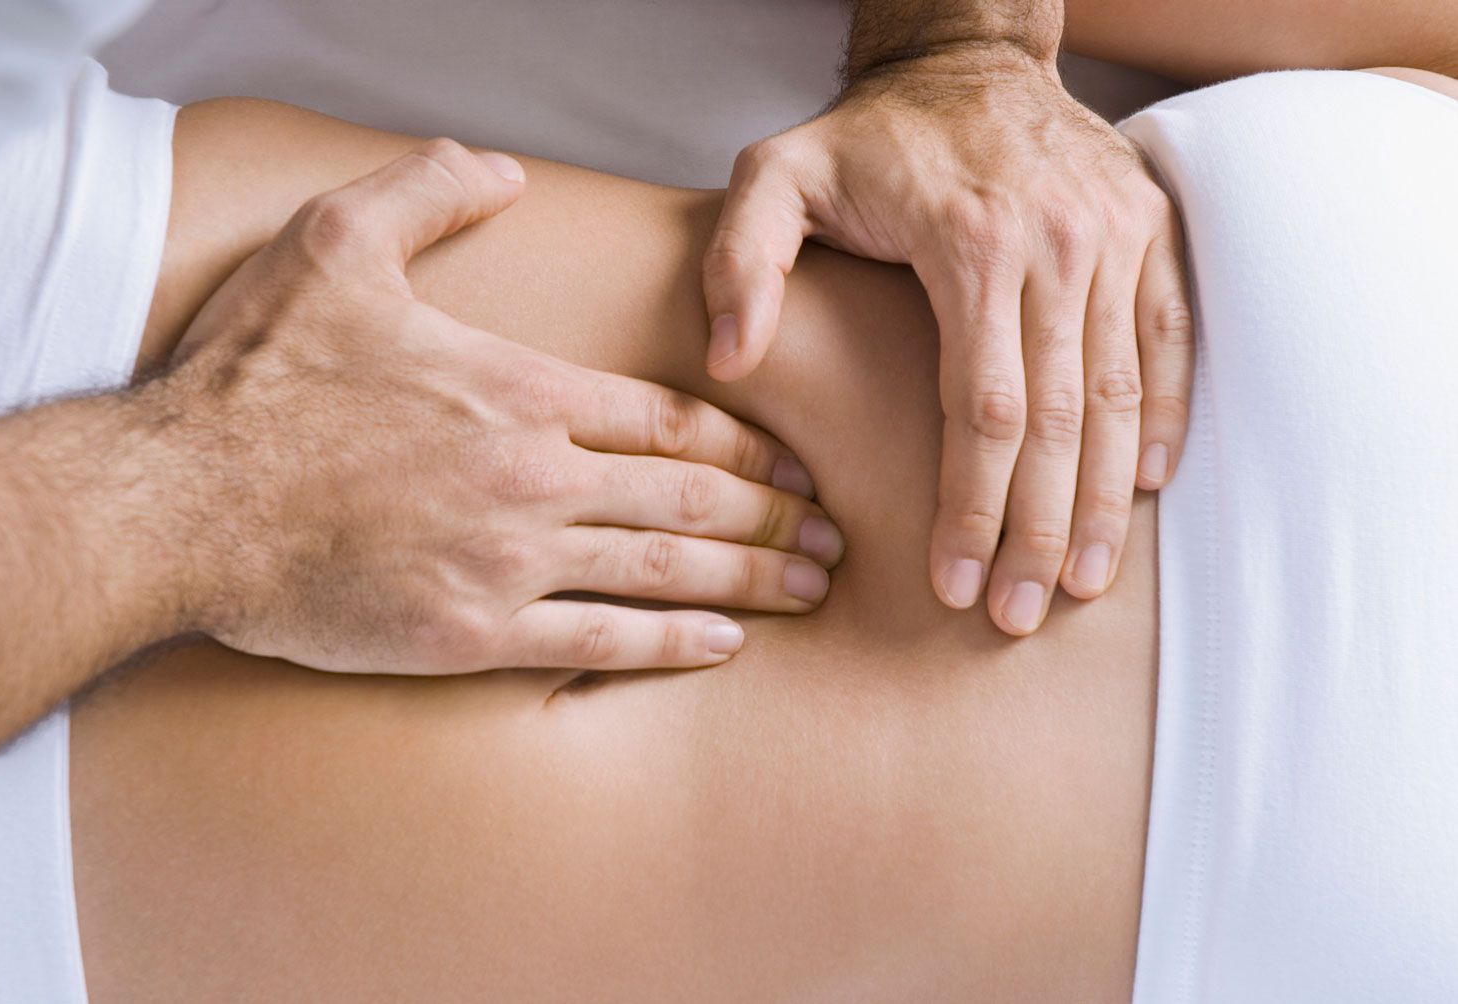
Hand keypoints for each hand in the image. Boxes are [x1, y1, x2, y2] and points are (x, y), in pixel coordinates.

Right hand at [159, 139, 841, 672]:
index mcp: (519, 389)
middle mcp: (535, 475)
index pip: (668, 422)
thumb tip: (502, 167)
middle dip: (778, 518)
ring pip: (666, 570)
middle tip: (836, 537)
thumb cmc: (256, 379)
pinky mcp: (472, 632)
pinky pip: (601, 642)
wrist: (180, 501)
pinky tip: (725, 644)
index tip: (795, 466)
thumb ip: (429, 190)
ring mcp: (509, 559)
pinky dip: (674, 643)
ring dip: (754, 579)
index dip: (746, 448)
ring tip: (814, 588)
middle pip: (692, 500)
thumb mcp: (334, 242)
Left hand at [703, 47, 1191, 634]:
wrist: (970, 55)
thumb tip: (728, 359)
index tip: (956, 584)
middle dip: (1037, 532)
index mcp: (969, 246)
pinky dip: (1162, 417)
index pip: (982, 411)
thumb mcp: (778, 174)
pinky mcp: (1148, 232)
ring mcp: (1113, 238)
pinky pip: (1170, 339)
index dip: (972, 509)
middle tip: (1018, 615)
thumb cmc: (873, 135)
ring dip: (1104, 500)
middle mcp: (1056, 246)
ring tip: (1081, 582)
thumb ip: (743, 262)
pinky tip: (1146, 486)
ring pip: (1119, 396)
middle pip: (1058, 423)